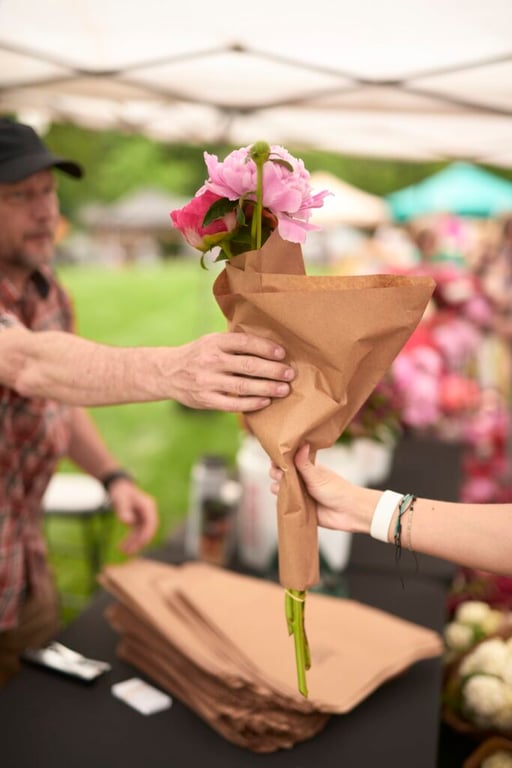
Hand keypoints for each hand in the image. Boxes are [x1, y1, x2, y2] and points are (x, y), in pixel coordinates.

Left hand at [108, 479, 158, 554]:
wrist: (118, 486)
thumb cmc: (120, 492)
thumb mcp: (120, 499)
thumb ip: (123, 510)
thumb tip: (128, 522)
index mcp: (148, 506)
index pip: (151, 523)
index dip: (146, 534)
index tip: (140, 544)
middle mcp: (148, 512)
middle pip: (147, 530)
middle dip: (139, 542)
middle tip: (128, 552)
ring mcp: (144, 516)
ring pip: (141, 533)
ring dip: (134, 543)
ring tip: (123, 551)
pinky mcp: (138, 519)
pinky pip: (136, 532)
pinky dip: (131, 539)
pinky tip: (123, 546)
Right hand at [172, 332, 294, 411]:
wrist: (167, 373)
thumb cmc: (199, 355)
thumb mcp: (212, 341)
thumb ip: (234, 343)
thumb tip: (270, 345)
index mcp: (214, 342)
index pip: (244, 342)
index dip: (265, 347)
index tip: (282, 353)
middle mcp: (211, 360)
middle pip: (247, 365)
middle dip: (272, 370)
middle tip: (290, 373)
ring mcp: (207, 381)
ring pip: (242, 386)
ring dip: (266, 388)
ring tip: (284, 389)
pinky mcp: (206, 399)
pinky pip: (232, 404)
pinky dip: (251, 403)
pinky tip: (265, 402)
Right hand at [269, 444, 378, 533]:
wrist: (347, 512)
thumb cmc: (336, 490)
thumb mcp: (317, 475)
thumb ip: (304, 463)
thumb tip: (301, 443)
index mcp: (305, 467)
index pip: (286, 459)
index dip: (279, 458)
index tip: (275, 459)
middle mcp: (299, 479)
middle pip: (278, 473)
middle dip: (276, 473)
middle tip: (281, 475)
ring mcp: (298, 493)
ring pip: (277, 488)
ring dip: (277, 488)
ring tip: (285, 489)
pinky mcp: (297, 507)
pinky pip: (283, 503)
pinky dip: (281, 501)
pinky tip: (284, 500)